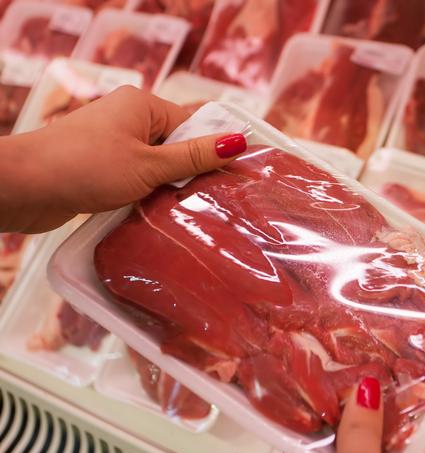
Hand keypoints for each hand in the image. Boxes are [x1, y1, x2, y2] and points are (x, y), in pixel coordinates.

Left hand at [0, 86, 246, 232]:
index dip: (211, 150)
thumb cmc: (86, 168)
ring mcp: (113, 142)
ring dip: (168, 187)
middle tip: (210, 200)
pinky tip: (158, 212)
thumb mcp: (150, 165)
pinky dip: (148, 192)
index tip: (231, 178)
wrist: (24, 187)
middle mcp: (128, 118)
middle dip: (189, 172)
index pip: (192, 124)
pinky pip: (137, 176)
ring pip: (157, 164)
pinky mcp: (101, 165)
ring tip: (185, 210)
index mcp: (142, 104)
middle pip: (176, 144)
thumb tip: (237, 140)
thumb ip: (194, 157)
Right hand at [283, 377, 424, 452]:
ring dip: (341, 425)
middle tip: (357, 364)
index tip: (401, 360)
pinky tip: (303, 417)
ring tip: (330, 378)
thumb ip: (363, 434)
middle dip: (371, 407)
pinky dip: (318, 450)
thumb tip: (368, 389)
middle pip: (392, 447)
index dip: (420, 399)